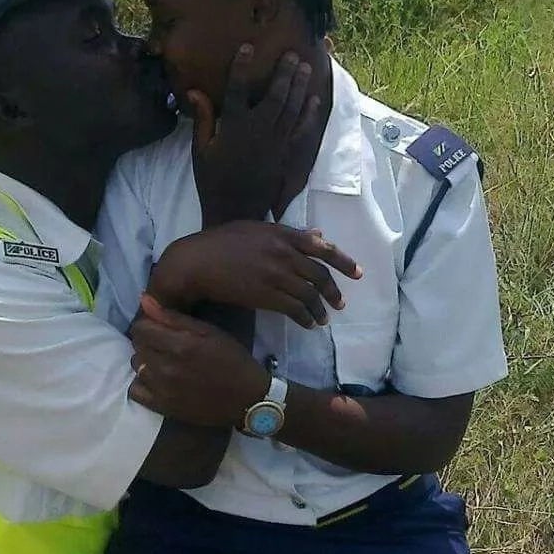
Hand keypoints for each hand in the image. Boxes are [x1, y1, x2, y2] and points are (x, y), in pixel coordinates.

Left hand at [129, 295, 268, 427]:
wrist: (247, 399)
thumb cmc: (231, 360)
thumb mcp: (209, 332)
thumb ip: (174, 317)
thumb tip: (143, 300)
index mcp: (180, 345)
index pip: (140, 328)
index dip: (148, 324)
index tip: (160, 328)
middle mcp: (166, 367)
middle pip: (137, 346)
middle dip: (148, 341)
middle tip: (166, 344)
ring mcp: (162, 390)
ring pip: (136, 366)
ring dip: (146, 360)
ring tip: (164, 361)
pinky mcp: (162, 407)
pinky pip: (135, 391)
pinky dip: (142, 382)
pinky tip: (157, 379)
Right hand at [148, 222, 362, 328]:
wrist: (196, 262)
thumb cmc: (221, 242)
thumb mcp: (256, 229)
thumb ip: (288, 233)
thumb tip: (318, 234)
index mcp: (281, 234)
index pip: (322, 247)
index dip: (343, 260)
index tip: (357, 273)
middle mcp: (283, 253)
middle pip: (319, 274)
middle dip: (333, 291)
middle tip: (340, 302)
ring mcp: (275, 275)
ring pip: (309, 294)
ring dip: (320, 309)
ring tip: (324, 319)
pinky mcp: (265, 296)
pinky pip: (294, 309)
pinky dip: (305, 318)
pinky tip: (308, 324)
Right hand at [188, 46, 319, 226]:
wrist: (236, 211)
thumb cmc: (213, 181)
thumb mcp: (200, 151)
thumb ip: (202, 119)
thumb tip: (194, 91)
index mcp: (234, 127)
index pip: (237, 89)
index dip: (242, 67)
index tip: (248, 47)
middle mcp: (258, 130)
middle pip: (275, 95)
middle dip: (284, 73)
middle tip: (292, 54)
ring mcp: (276, 142)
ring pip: (292, 109)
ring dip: (300, 87)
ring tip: (306, 68)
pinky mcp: (286, 154)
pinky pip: (301, 131)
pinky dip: (309, 115)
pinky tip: (315, 101)